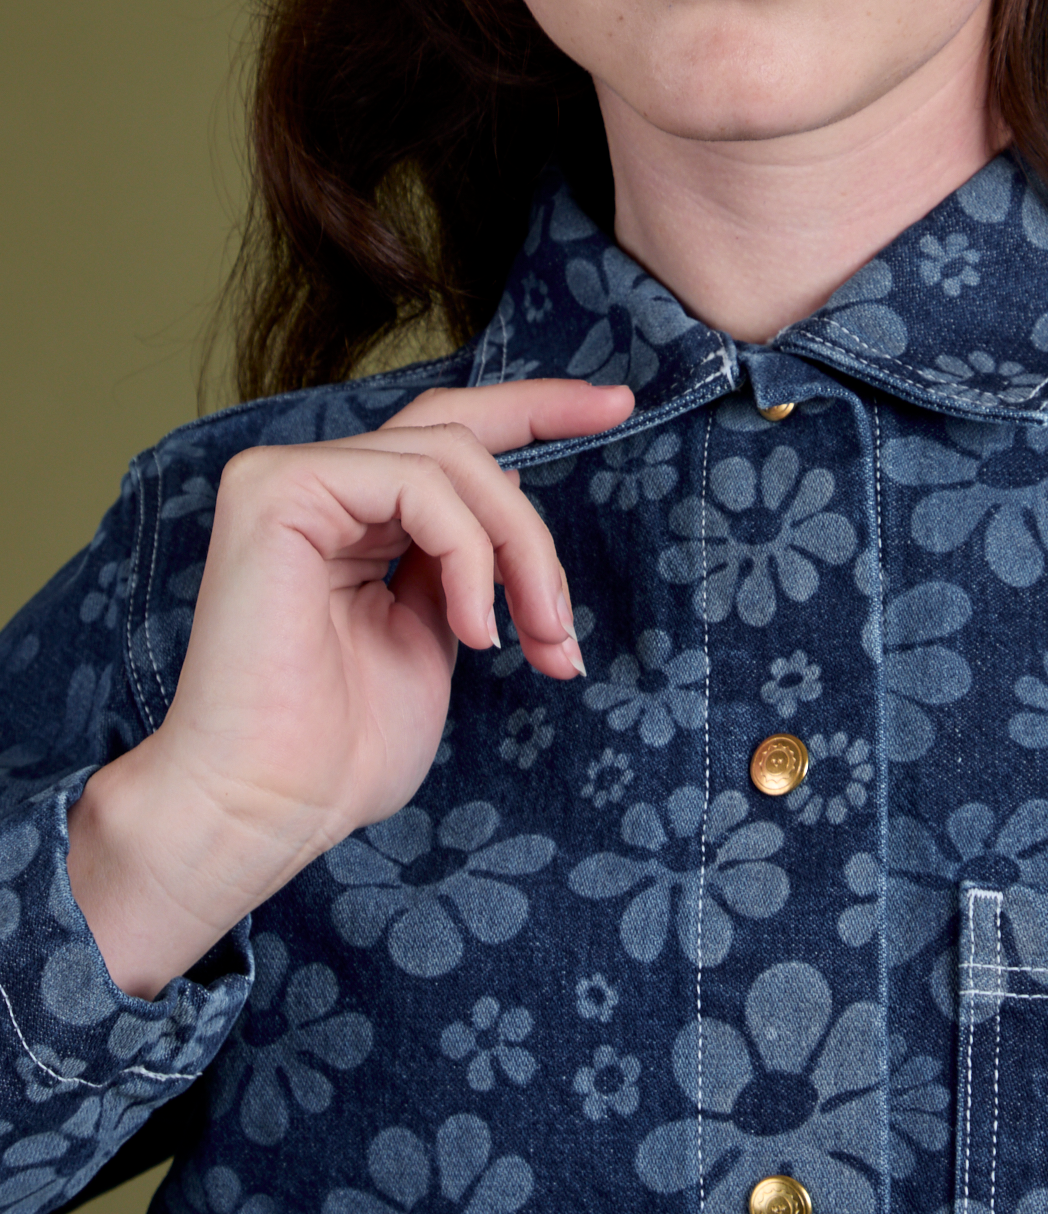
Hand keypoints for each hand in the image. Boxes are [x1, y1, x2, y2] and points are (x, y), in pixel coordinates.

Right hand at [67, 377, 631, 996]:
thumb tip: (522, 520)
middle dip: (547, 442)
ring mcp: (289, 477)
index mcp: (349, 515)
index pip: (448, 435)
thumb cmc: (338, 751)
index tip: (617, 403)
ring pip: (455, 458)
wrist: (265, 810)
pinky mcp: (278, 491)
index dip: (535, 409)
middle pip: (457, 425)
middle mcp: (315, 481)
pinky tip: (473, 633)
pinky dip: (471, 556)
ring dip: (520, 548)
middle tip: (601, 484)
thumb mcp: (433, 637)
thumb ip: (463, 566)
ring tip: (538, 637)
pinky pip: (420, 486)